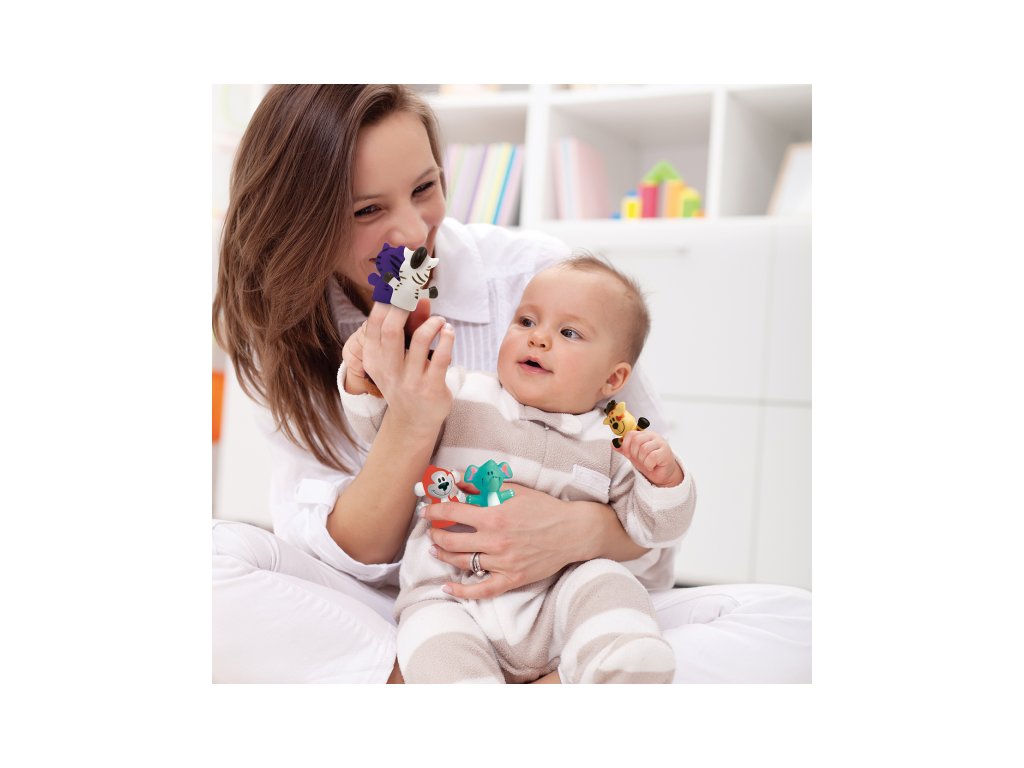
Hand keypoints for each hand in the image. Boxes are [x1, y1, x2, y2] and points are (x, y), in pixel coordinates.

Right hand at [360, 299, 453, 438]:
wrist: (412, 421)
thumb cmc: (405, 380)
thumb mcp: (398, 356)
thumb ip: (409, 327)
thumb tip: (422, 298)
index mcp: (373, 358)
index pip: (375, 322)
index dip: (387, 299)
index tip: (400, 284)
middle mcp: (388, 369)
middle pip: (391, 328)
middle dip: (405, 306)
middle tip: (419, 296)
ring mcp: (409, 380)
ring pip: (419, 339)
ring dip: (433, 323)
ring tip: (439, 321)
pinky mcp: (431, 388)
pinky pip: (441, 356)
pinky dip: (446, 337)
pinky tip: (448, 332)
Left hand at [421, 483, 593, 598]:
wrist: (572, 531)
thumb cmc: (544, 508)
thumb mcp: (514, 490)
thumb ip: (485, 486)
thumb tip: (459, 480)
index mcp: (493, 516)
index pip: (452, 513)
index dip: (434, 511)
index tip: (427, 511)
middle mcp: (495, 541)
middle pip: (451, 541)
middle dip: (435, 535)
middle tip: (432, 531)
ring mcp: (502, 562)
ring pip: (462, 563)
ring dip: (444, 556)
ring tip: (436, 550)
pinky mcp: (511, 578)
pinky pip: (482, 589)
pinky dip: (462, 590)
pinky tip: (448, 587)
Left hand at [615, 429, 683, 486]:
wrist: (662, 474)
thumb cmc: (650, 462)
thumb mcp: (633, 455)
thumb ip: (624, 449)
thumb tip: (613, 443)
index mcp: (645, 434)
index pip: (631, 433)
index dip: (626, 445)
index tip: (629, 454)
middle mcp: (653, 436)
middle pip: (636, 440)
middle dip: (634, 453)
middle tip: (640, 459)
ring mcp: (661, 443)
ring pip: (644, 449)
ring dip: (642, 460)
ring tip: (647, 463)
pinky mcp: (665, 452)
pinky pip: (652, 457)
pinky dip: (649, 464)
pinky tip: (652, 466)